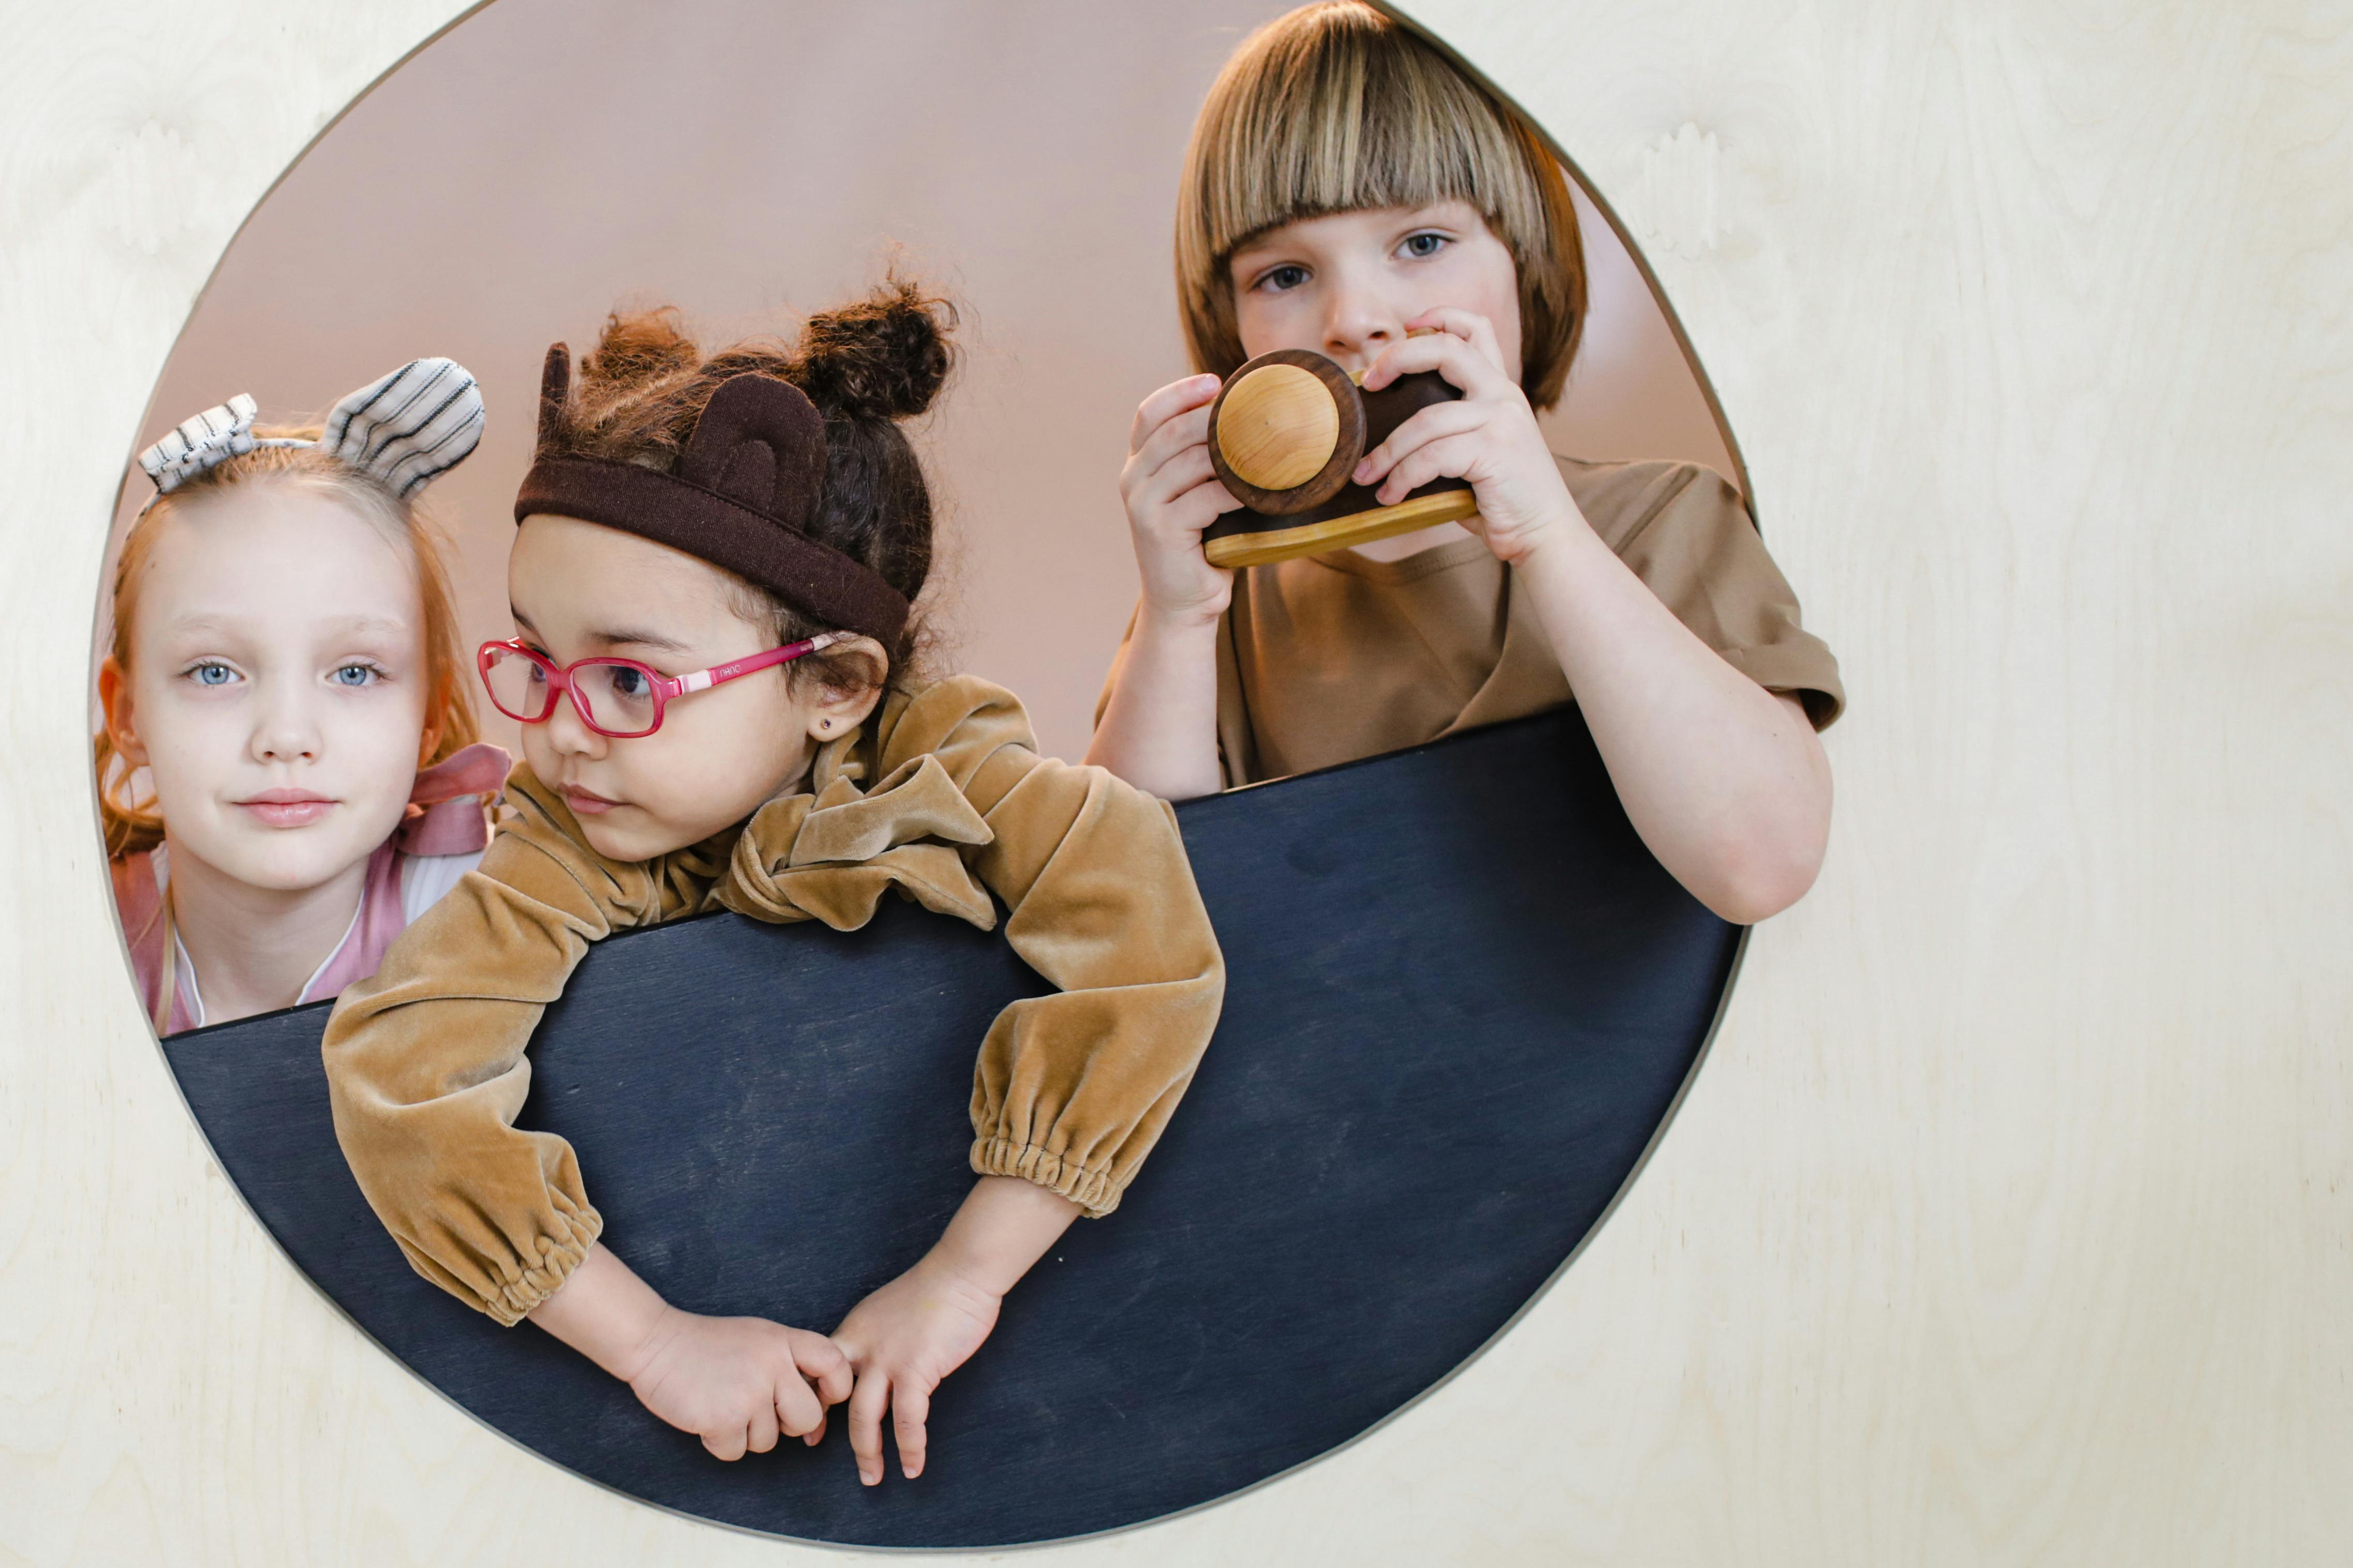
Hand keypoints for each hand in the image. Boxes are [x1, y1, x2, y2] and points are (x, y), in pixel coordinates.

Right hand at [627, 1307, 852, 1461]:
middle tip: (757, 1409)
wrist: (655, 1343)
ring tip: (723, 1403)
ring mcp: (748, 1393)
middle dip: (786, 1425)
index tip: (818, 1399)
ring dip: (746, 1433)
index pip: (835, 1365)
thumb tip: (818, 1413)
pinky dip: (720, 1442)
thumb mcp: (760, 1337)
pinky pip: (736, 1452)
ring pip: (769, 1441)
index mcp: (783, 1340)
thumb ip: (791, 1363)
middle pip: (807, 1418)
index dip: (835, 1390)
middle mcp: (772, 1365)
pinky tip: (706, 1416)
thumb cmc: (709, 1344)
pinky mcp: (722, 1419)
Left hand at [829, 1255, 1004, 1484]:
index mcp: (853, 1331)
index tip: (812, 1431)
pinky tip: (914, 1465)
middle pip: (837, 1401)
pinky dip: (910, 1447)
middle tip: (843, 1462)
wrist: (961, 1273)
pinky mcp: (915, 1369)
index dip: (813, 1404)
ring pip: (864, 1417)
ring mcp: (886, 1359)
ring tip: (873, 1478)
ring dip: (868, 1453)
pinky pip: (907, 1420)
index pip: (818, 1373)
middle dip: (836, 1437)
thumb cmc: (934, 1290)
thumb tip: (874, 1367)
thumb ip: (876, 1339)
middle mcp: (861, 1347)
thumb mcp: (888, 1311)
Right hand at [1119, 374, 1242, 625]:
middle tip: (1256, 410)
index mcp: (1139, 464)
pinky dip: (1237, 489)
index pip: (1149, 414)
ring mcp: (1142, 504)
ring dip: (1232, 451)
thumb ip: (1206, 457)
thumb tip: (1251, 415)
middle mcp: (1132, 479)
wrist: (1185, 602)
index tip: (1216, 381)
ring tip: (1268, 445)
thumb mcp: (1198, 492)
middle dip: (1214, 416)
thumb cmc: (1203, 543)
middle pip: (1173, 431)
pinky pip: (1205, 497)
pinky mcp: (1159, 529)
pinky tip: (1261, 489)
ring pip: (1191, 460)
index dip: (1180, 392)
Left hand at [1354, 308, 1581, 562]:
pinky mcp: (1494, 449)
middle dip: (1398, 358)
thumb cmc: (1504, 500)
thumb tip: (1388, 434)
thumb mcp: (1478, 453)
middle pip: (1446, 349)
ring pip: (1425, 420)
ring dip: (1387, 451)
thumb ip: (1448, 433)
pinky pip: (1431, 456)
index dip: (1440, 316)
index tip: (1408, 325)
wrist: (1545, 534)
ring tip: (1366, 475)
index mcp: (1501, 389)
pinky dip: (1402, 477)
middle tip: (1369, 384)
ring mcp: (1501, 419)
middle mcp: (1504, 395)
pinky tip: (1391, 496)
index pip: (1476, 328)